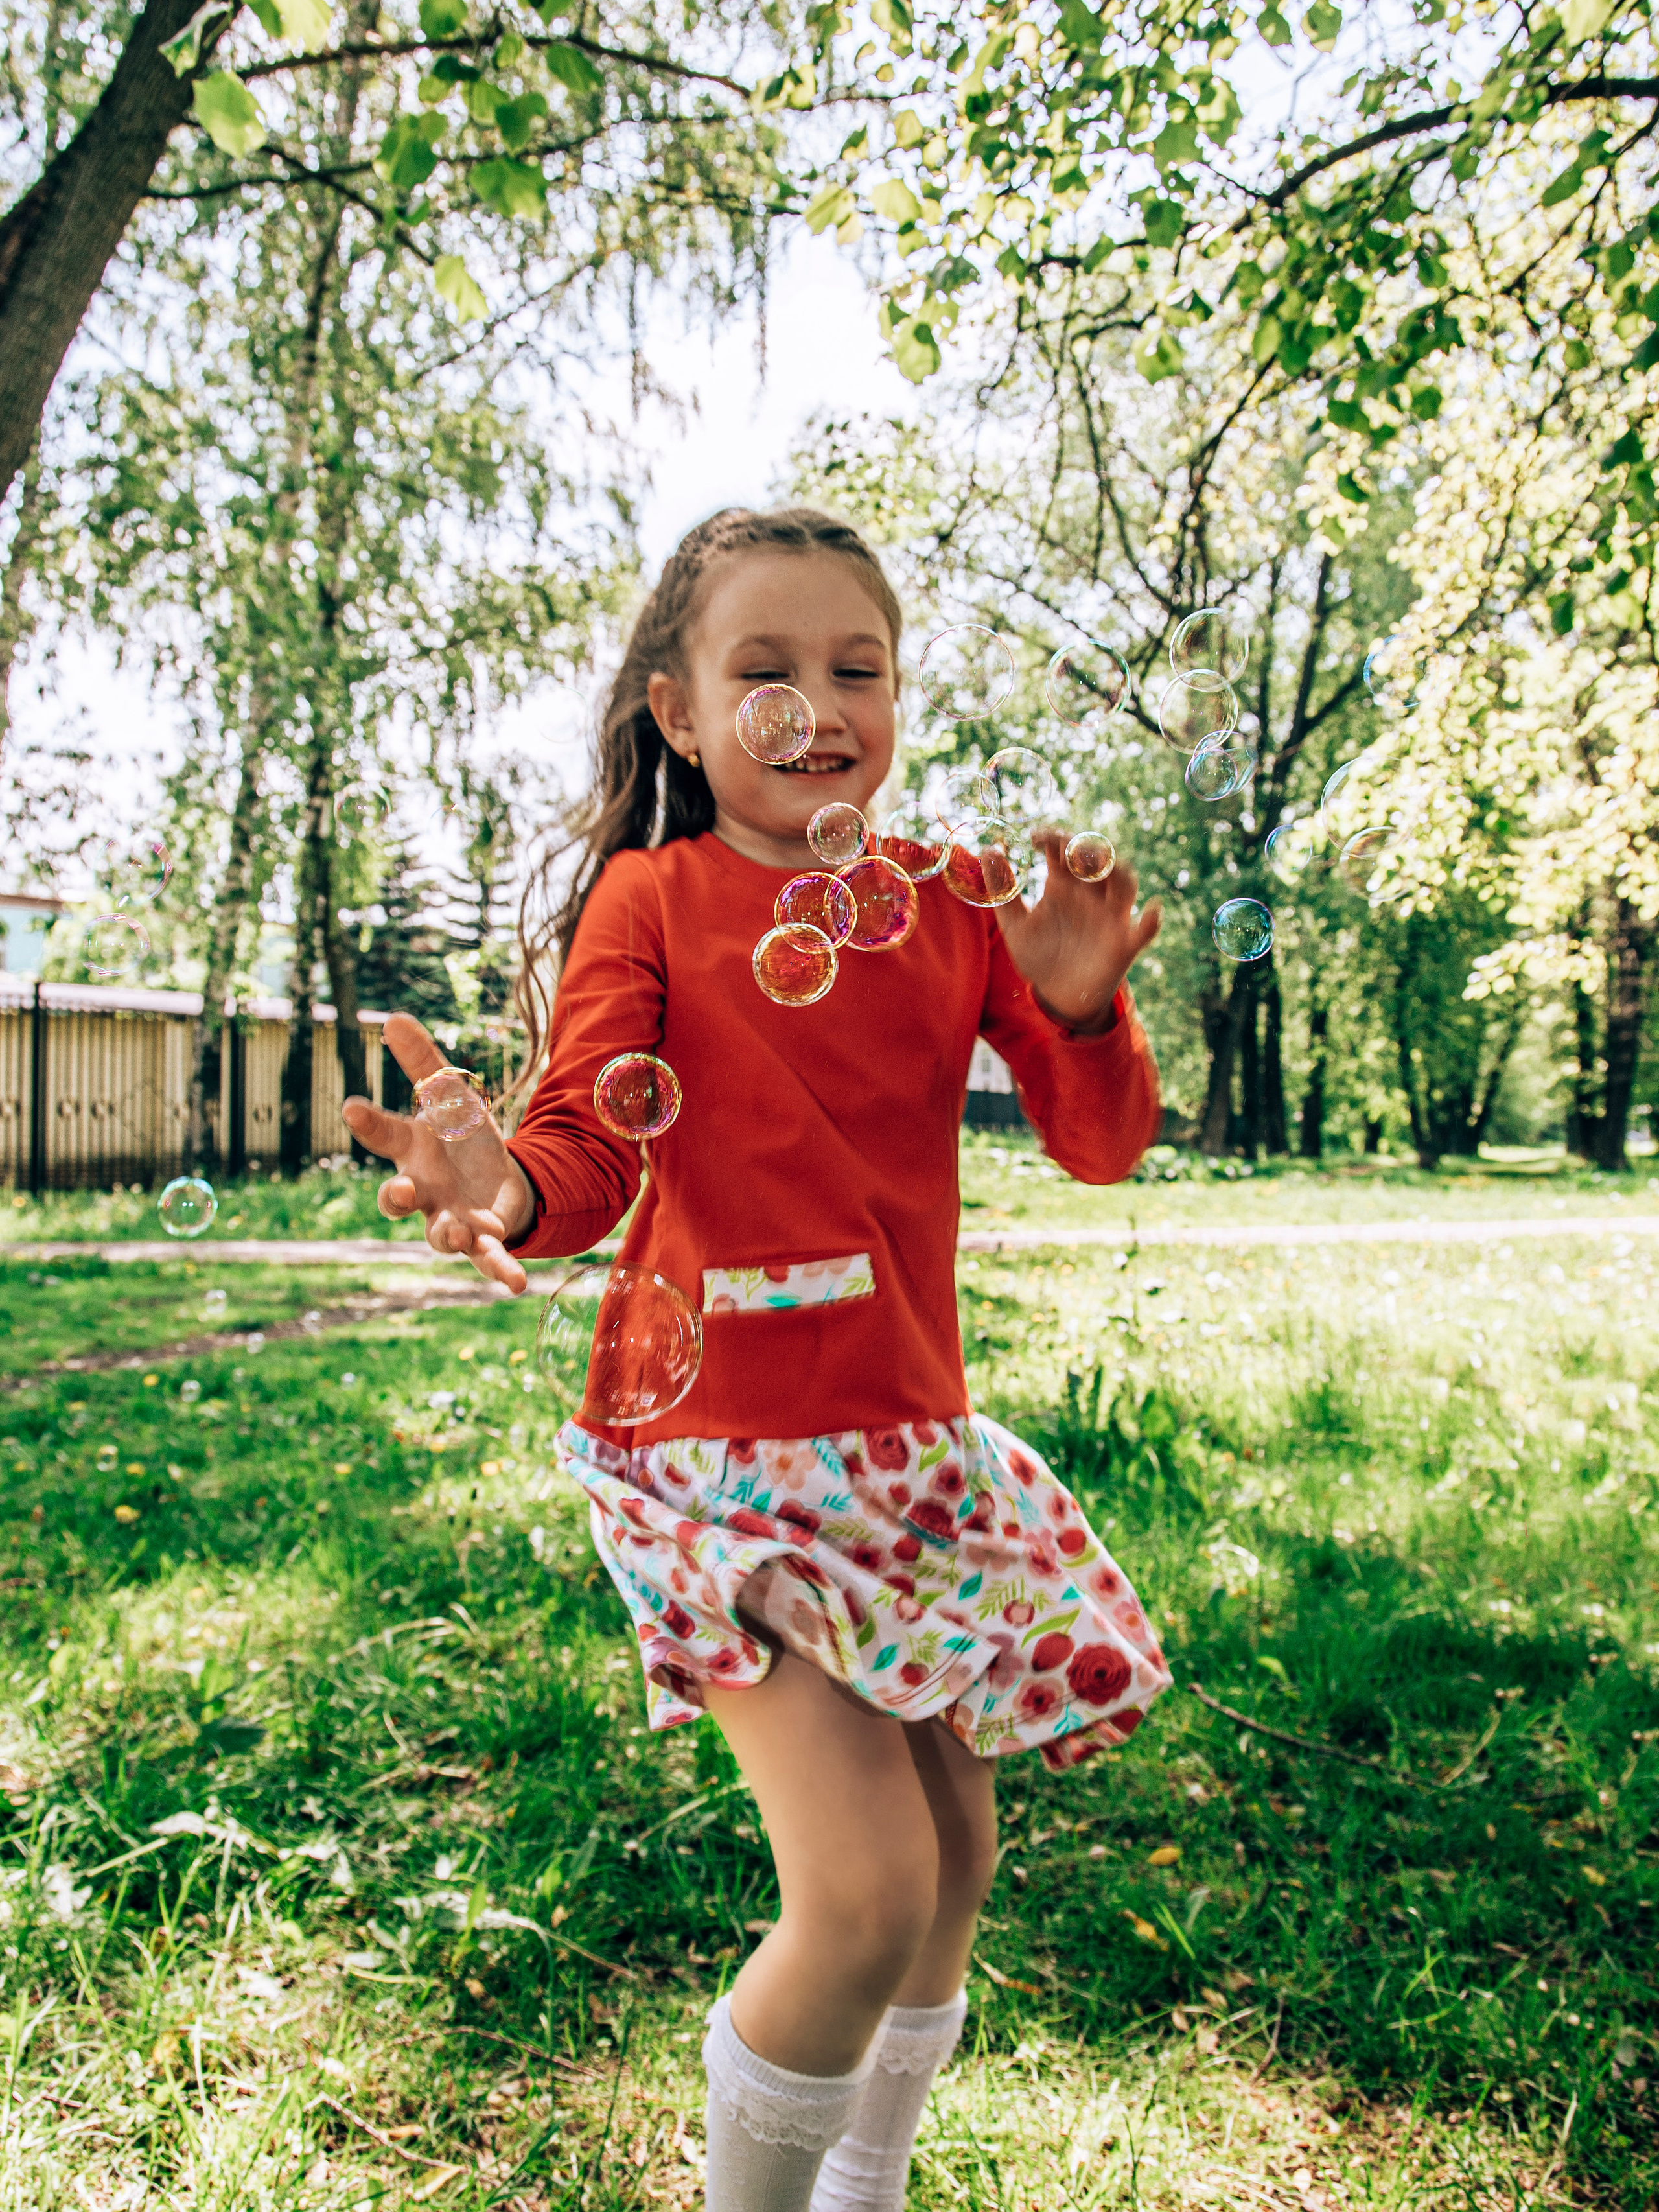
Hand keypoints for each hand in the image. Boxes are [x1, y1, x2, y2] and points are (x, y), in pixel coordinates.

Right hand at [340, 1013, 535, 1293]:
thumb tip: (393, 1017)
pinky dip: (500, 1270)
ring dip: (447, 1235)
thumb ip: (424, 1063)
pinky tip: (517, 1283)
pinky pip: (488, 1259)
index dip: (368, 1122)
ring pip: (439, 1234)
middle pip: (397, 1198)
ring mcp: (450, 1219)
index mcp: (411, 1152)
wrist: (494, 1180)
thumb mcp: (450, 1096)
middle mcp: (423, 1192)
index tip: (352, 1105)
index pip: (384, 1134)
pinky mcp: (484, 1239)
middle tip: (397, 1190)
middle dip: (394, 1196)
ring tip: (456, 1233)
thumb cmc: (460, 1138)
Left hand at [996, 833, 1161, 1033]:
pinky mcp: (1124, 943)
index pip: (1063, 848)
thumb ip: (1002, 890)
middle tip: (1067, 849)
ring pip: (1126, 883)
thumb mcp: (1014, 924)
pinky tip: (1151, 911)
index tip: (1034, 838)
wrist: (1057, 995)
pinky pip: (1145, 929)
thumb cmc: (1039, 955)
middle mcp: (1090, 894)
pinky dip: (1152, 920)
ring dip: (1119, 871)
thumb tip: (987, 848)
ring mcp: (1110, 916)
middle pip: (1097, 858)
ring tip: (1102, 868)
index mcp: (1063, 884)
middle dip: (1086, 847)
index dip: (1052, 836)